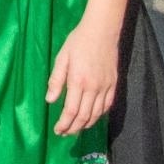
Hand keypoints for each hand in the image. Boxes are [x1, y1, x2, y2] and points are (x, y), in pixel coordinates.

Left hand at [46, 18, 118, 135]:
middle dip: (73, 128)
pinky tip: (92, 117)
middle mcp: (93, 87)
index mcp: (78, 81)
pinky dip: (99, 115)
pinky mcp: (113, 84)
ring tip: (76, 128)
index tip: (58, 130)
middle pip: (84, 117)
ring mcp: (105, 87)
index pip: (71, 111)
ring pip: (96, 114)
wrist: (102, 30)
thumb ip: (56, 80)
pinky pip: (107, 106)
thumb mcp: (62, 57)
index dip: (64, 124)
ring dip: (85, 125)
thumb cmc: (78, 41)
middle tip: (64, 133)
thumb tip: (50, 100)